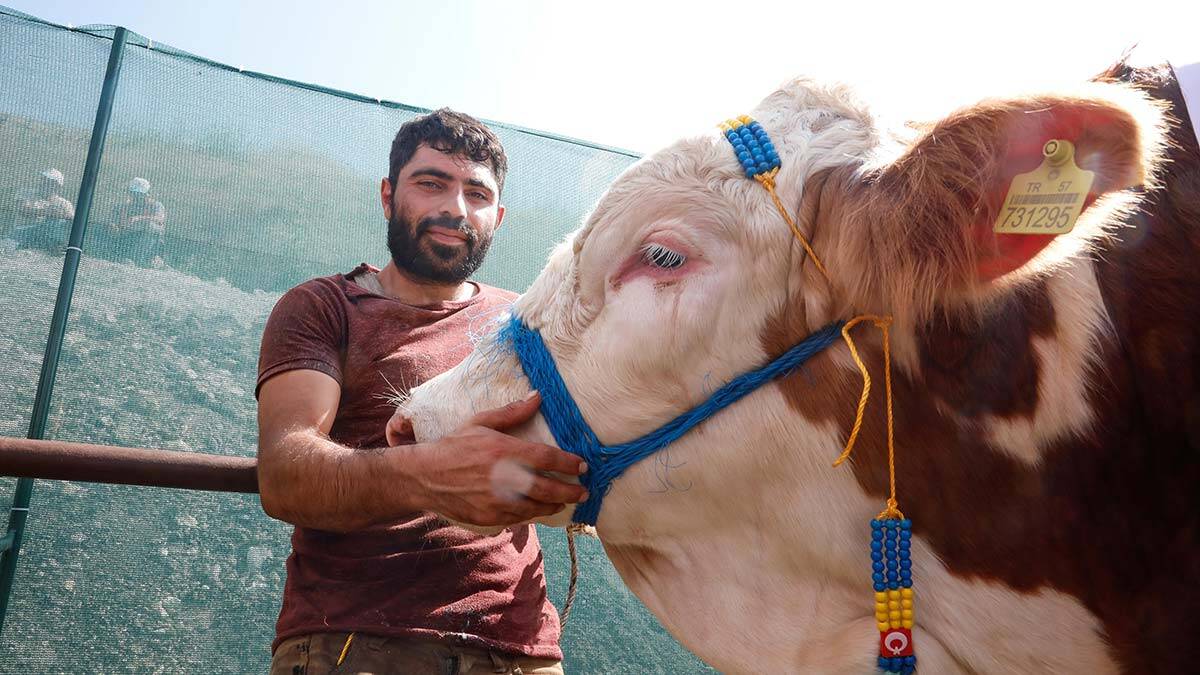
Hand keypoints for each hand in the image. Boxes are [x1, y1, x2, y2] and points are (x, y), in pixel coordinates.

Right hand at [395, 392, 588, 526]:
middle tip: (584, 491)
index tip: (583, 466)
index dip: (568, 463)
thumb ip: (511, 412)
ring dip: (554, 504)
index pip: (546, 457)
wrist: (424, 476)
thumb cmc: (453, 446)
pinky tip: (539, 508)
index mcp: (503, 451)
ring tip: (564, 501)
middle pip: (547, 488)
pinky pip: (519, 518)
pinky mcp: (490, 517)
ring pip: (536, 507)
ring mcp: (497, 500)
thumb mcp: (479, 422)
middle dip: (570, 491)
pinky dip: (532, 513)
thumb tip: (537, 395)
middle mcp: (503, 478)